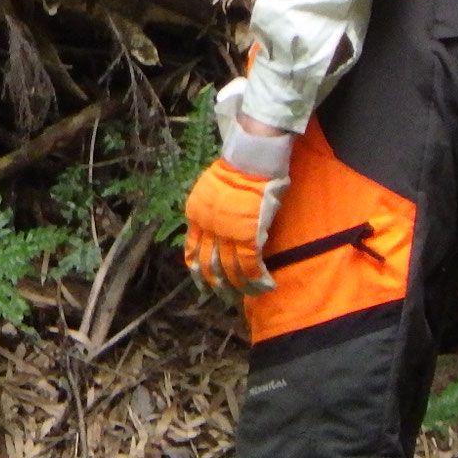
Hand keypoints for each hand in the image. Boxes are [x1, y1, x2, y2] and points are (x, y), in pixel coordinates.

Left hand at [183, 160, 287, 304]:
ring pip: (229, 269)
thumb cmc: (235, 170)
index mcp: (196, 216)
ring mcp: (228, 232)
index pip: (193, 252)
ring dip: (239, 287)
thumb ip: (209, 213)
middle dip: (217, 286)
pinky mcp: (249, 234)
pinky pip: (250, 265)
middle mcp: (208, 227)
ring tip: (246, 297)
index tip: (203, 286)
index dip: (198, 272)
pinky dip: (256, 279)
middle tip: (225, 298)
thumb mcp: (209, 191)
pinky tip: (264, 286)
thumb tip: (216, 232)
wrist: (249, 159)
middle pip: (209, 265)